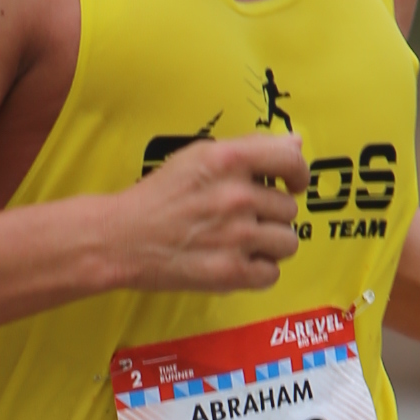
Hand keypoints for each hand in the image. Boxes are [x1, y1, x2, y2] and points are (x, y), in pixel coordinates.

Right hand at [115, 133, 304, 294]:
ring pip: (287, 242)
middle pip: (288, 208)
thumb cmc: (158, 197)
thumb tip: (295, 145)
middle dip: (270, 214)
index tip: (293, 183)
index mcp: (228, 161)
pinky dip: (258, 271)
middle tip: (242, 218)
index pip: (291, 161)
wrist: (120, 238)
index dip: (298, 174)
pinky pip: (272, 274)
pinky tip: (237, 261)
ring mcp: (236, 236)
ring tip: (242, 241)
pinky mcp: (231, 272)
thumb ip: (250, 149)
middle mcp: (236, 196)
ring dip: (270, 244)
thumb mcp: (199, 156)